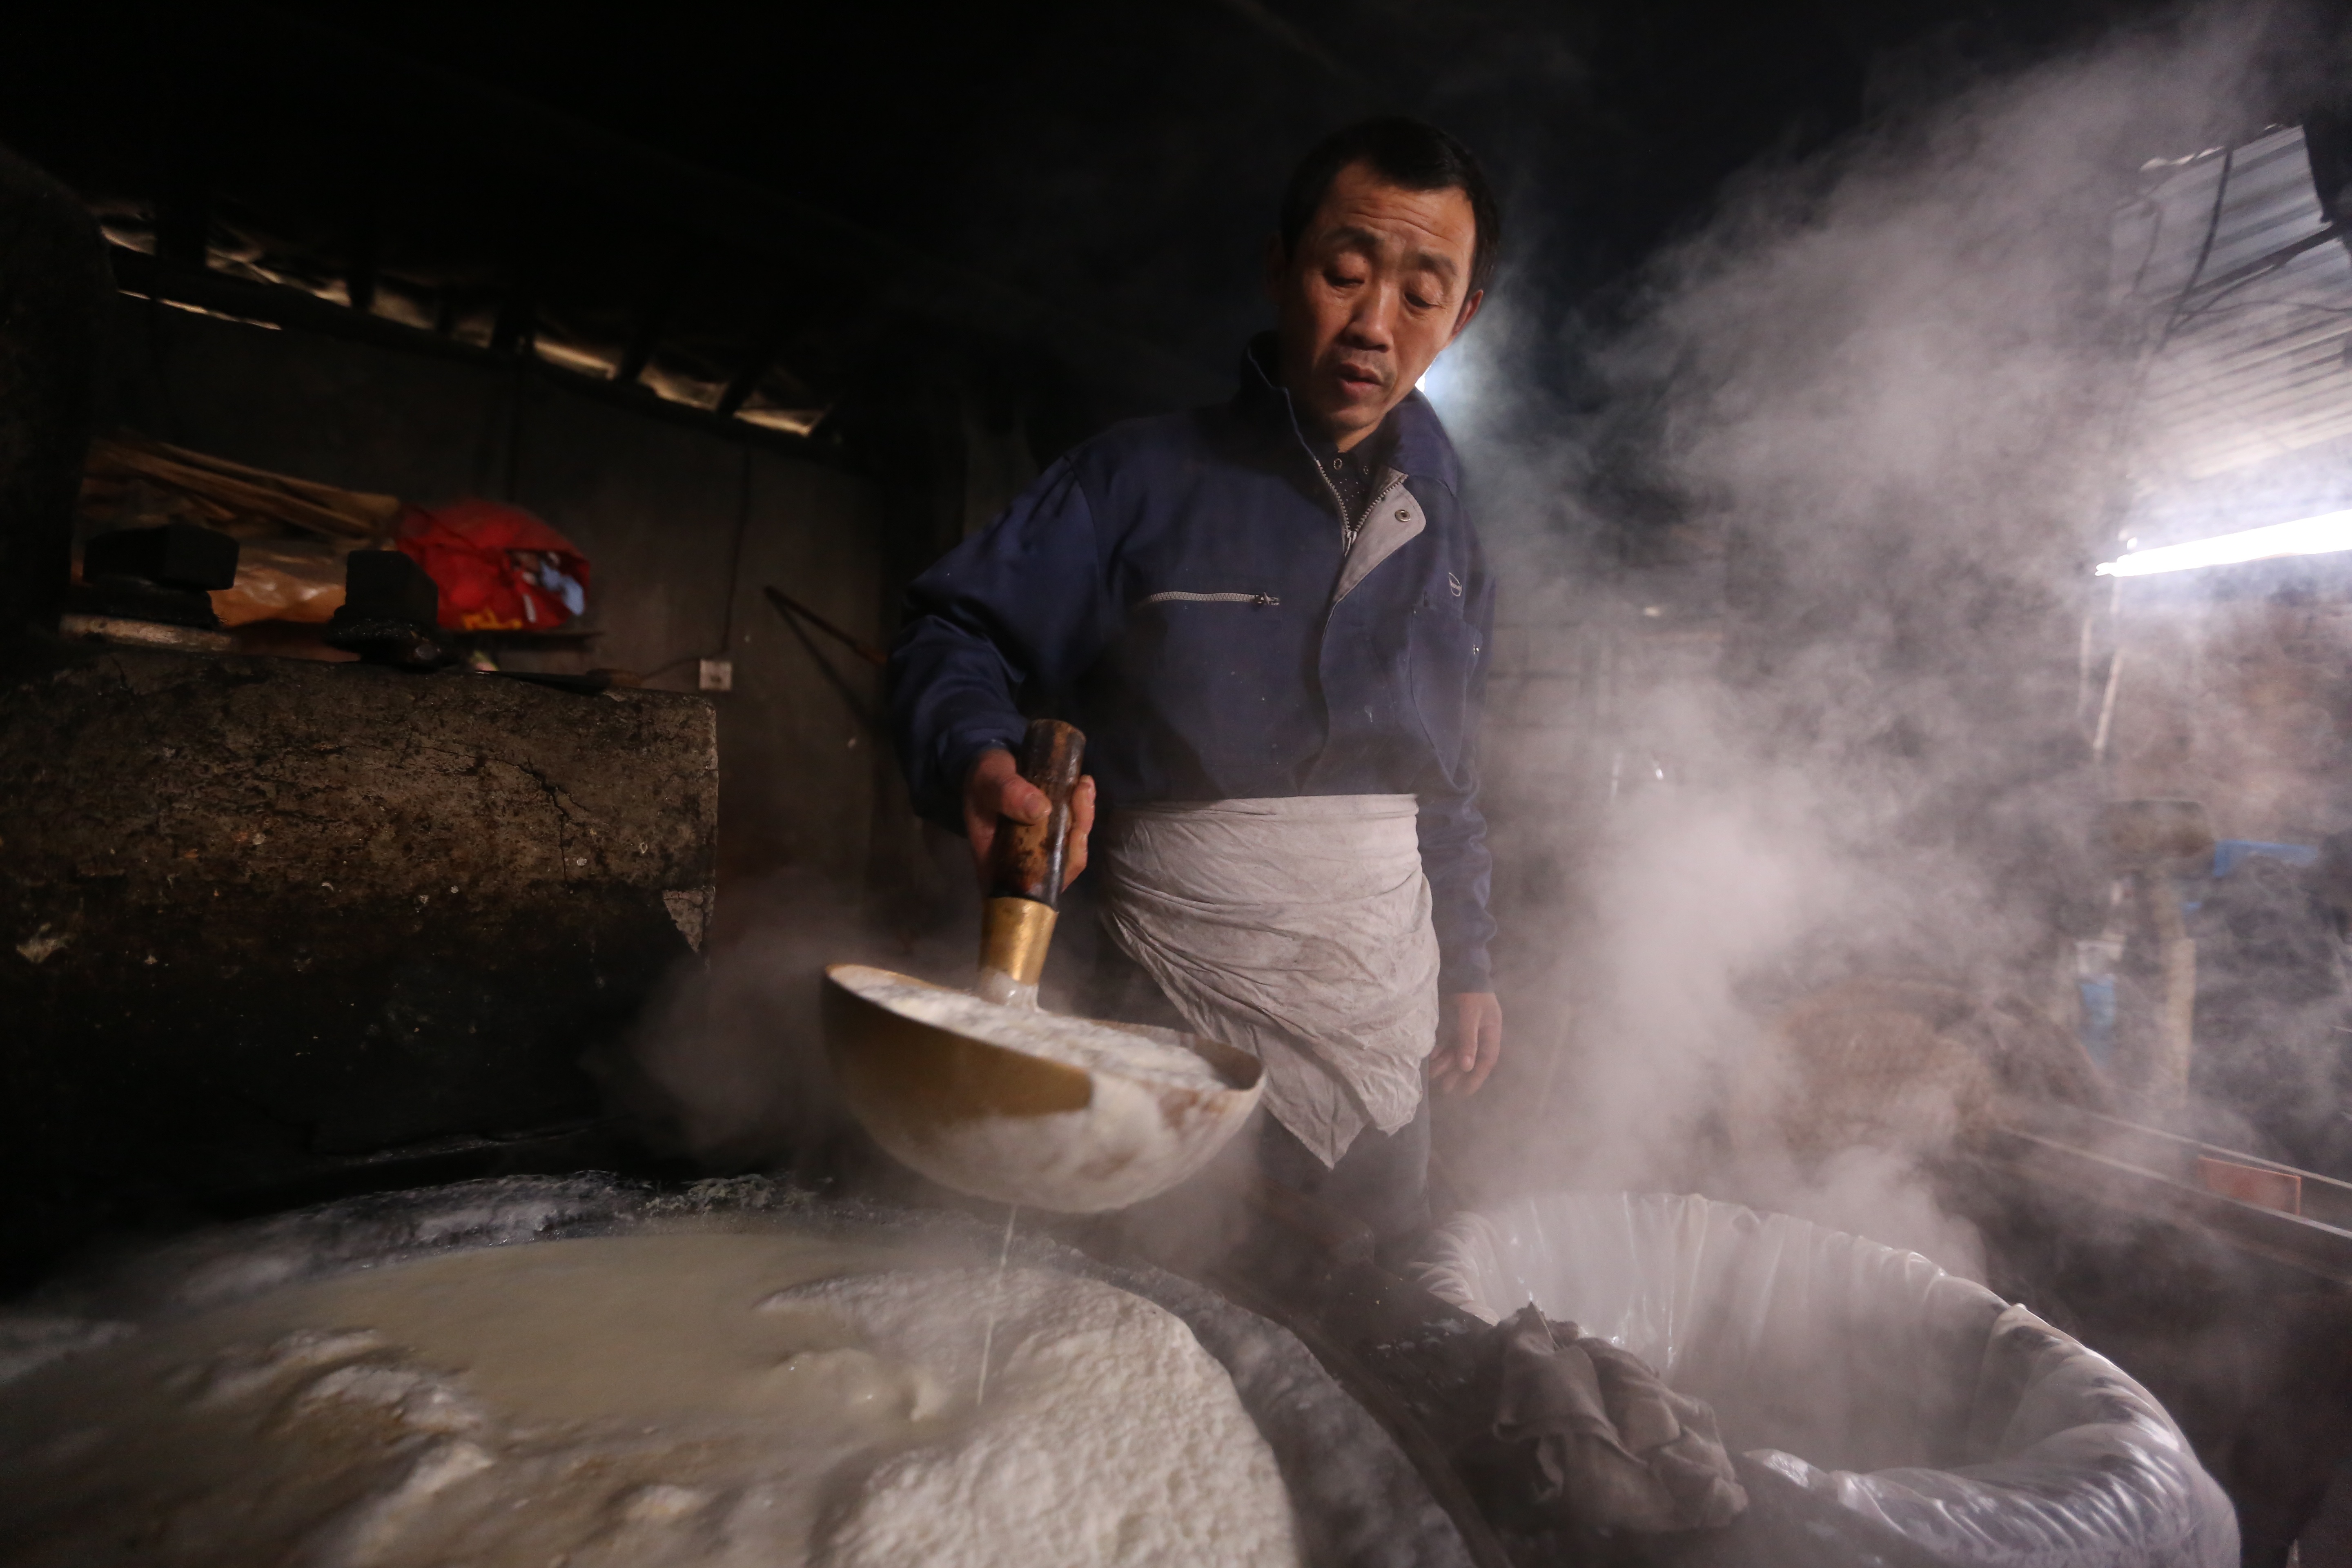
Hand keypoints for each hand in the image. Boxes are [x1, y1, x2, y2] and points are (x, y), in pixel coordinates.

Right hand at [962, 748, 1096, 892]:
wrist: (990, 765)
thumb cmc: (983, 779)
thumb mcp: (988, 780)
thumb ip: (1007, 794)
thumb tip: (1041, 811)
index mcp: (996, 866)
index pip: (1029, 889)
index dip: (1056, 874)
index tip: (1070, 837)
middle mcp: (1021, 866)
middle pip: (1059, 869)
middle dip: (1076, 836)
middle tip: (1079, 796)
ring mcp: (1039, 851)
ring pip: (1071, 850)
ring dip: (1083, 818)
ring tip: (1082, 786)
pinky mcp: (1052, 835)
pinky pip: (1074, 832)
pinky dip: (1082, 810)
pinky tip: (1083, 784)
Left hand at [1429, 991, 1501, 1096]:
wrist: (1462, 967)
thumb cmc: (1471, 991)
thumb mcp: (1471, 1015)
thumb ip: (1469, 1040)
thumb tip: (1467, 1067)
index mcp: (1491, 1032)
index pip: (1486, 1060)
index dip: (1477, 1077)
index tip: (1466, 1092)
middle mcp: (1480, 1033)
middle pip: (1470, 1059)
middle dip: (1457, 1074)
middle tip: (1445, 1089)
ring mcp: (1467, 1028)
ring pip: (1457, 1051)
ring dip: (1446, 1063)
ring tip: (1432, 1075)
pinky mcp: (1455, 1022)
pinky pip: (1448, 1041)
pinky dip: (1440, 1050)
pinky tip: (1430, 1057)